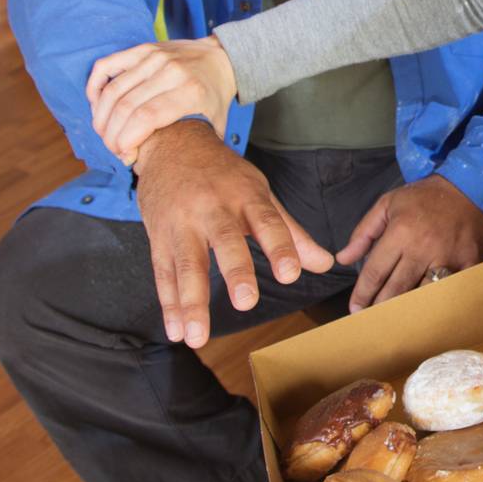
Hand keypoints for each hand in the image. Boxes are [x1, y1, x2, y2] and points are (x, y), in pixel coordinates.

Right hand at [87, 36, 237, 164]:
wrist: (222, 58)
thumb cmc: (213, 99)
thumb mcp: (213, 125)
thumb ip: (191, 147)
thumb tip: (155, 172)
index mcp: (191, 92)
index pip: (146, 118)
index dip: (127, 140)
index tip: (126, 155)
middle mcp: (172, 72)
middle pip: (126, 107)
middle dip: (112, 135)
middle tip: (114, 149)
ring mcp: (156, 58)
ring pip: (112, 91)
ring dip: (101, 117)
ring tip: (105, 134)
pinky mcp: (142, 49)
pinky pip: (105, 66)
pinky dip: (94, 88)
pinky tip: (97, 106)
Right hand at [134, 119, 333, 347]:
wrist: (171, 144)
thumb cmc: (224, 175)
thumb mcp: (260, 194)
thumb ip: (291, 232)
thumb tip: (325, 264)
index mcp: (245, 195)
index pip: (267, 221)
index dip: (280, 246)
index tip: (291, 273)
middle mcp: (212, 208)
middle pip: (224, 241)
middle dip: (235, 271)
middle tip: (246, 302)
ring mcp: (181, 223)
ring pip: (186, 263)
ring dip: (191, 302)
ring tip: (198, 337)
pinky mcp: (157, 237)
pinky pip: (162, 273)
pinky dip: (168, 303)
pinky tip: (176, 330)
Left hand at [338, 175, 482, 311]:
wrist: (472, 185)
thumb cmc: (427, 196)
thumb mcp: (389, 203)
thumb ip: (364, 231)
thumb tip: (343, 258)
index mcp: (400, 232)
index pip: (375, 272)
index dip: (362, 294)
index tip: (355, 309)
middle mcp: (422, 248)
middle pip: (395, 289)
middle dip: (380, 307)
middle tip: (371, 320)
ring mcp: (448, 257)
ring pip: (422, 294)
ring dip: (406, 307)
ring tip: (394, 318)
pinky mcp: (469, 262)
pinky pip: (450, 290)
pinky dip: (438, 301)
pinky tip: (427, 311)